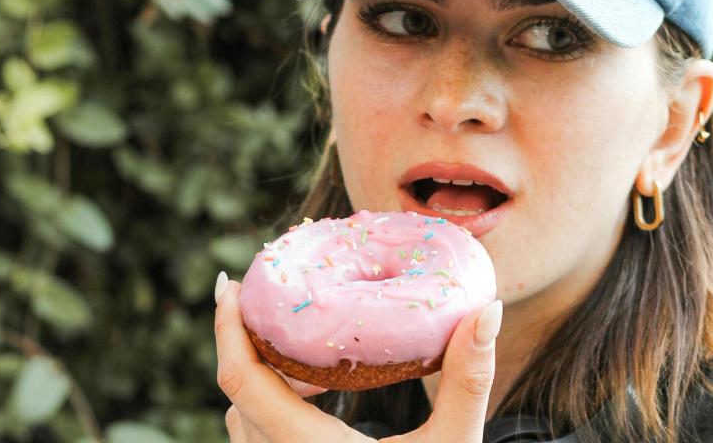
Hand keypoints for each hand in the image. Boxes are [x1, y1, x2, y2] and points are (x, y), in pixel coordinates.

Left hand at [214, 272, 502, 441]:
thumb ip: (468, 380)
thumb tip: (487, 309)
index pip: (240, 380)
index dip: (226, 328)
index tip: (230, 284)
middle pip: (238, 394)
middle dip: (245, 340)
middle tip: (273, 296)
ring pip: (244, 422)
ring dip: (259, 376)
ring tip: (297, 340)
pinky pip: (260, 441)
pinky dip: (272, 407)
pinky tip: (318, 390)